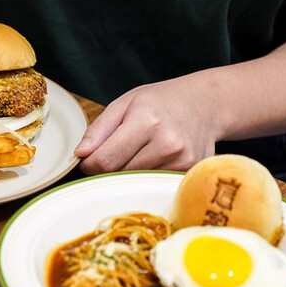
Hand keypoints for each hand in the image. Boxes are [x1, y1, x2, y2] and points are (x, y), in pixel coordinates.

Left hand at [74, 75, 220, 173]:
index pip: (105, 160)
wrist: (205, 104)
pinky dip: (145, 177)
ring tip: (137, 152)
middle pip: (119, 174)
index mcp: (147, 121)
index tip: (88, 160)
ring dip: (128, 173)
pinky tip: (152, 160)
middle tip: (114, 153)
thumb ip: (99, 130)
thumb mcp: (124, 104)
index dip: (89, 164)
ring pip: (135, 182)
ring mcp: (182, 161)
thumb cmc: (160, 102)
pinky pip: (153, 184)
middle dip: (107, 169)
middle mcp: (167, 143)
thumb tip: (80, 154)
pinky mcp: (189, 172)